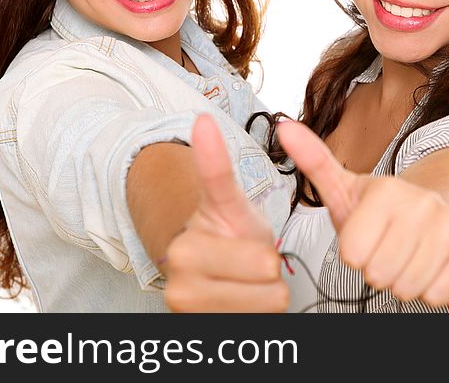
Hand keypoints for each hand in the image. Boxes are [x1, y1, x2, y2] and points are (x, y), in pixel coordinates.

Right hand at [164, 114, 288, 311]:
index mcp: (186, 247)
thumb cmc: (225, 232)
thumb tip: (202, 119)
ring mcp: (188, 310)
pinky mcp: (204, 329)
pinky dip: (260, 313)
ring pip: (269, 302)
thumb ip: (215, 165)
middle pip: (267, 275)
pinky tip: (242, 301)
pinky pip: (261, 322)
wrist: (207, 271)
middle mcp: (179, 280)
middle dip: (268, 268)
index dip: (262, 250)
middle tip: (249, 261)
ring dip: (266, 292)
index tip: (254, 241)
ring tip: (245, 281)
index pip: (256, 255)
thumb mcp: (228, 200)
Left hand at [276, 120, 448, 307]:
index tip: (364, 235)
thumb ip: (313, 160)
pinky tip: (428, 264)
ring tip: (405, 255)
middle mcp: (422, 205)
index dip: (354, 252)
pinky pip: (436, 296)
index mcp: (386, 190)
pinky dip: (428, 289)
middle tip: (385, 247)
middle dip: (377, 269)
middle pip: (378, 274)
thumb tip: (283, 127)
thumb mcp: (345, 186)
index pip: (351, 255)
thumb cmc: (382, 207)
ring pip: (407, 288)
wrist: (441, 204)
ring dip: (401, 280)